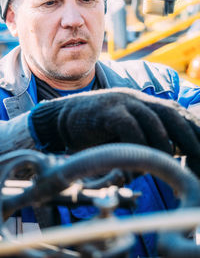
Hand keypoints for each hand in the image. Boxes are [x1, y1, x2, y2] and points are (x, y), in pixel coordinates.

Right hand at [29, 88, 199, 172]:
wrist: (66, 117)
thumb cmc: (98, 129)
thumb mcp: (126, 130)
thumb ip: (146, 135)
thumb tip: (170, 151)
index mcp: (144, 103)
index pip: (176, 113)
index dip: (192, 129)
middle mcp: (137, 99)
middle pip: (171, 113)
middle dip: (188, 135)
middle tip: (198, 155)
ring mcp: (122, 102)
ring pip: (153, 120)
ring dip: (164, 143)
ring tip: (169, 160)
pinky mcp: (107, 110)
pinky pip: (129, 126)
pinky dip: (137, 143)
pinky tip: (138, 157)